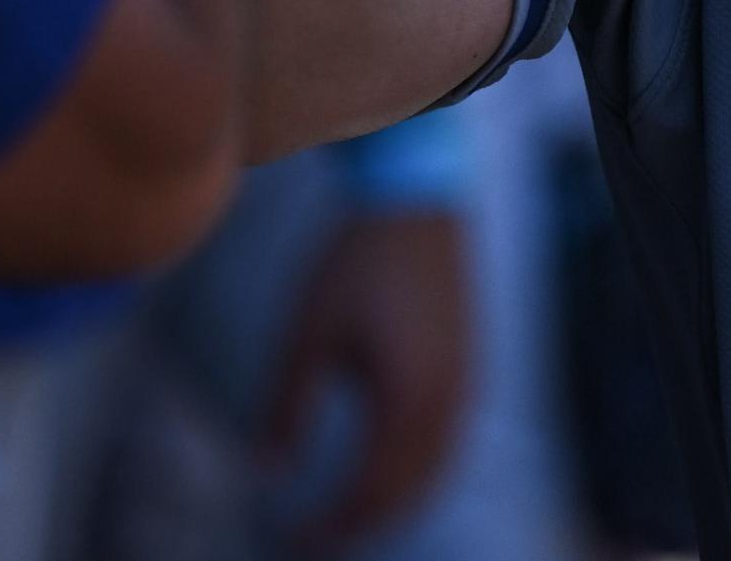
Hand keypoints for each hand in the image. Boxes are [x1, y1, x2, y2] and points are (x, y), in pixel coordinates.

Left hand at [262, 208, 475, 546]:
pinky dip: (414, 472)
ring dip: (392, 502)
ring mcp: (465, 386)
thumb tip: (261, 472)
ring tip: (346, 514)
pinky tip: (384, 469)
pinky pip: (447, 444)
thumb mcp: (308, 335)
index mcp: (408, 399)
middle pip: (409, 492)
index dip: (333, 525)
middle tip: (315, 538)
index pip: (371, 491)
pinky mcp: (468, 370)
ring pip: (434, 472)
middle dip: (363, 523)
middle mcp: (446, 402)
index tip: (292, 541)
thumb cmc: (356, 264)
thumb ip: (285, 407)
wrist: (418, 203)